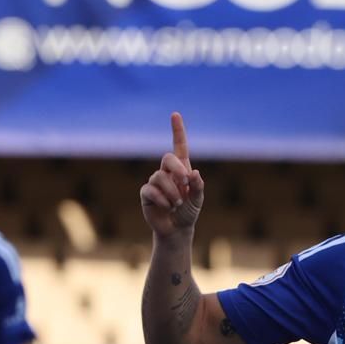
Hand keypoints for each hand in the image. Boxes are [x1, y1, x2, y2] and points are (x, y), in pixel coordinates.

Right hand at [140, 112, 205, 237]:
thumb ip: (198, 187)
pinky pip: (151, 190)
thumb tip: (194, 173)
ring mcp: (155, 182)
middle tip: (185, 182)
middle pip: (167, 158)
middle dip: (177, 169)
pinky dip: (163, 200)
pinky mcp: (146, 193)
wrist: (176, 229)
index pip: (179, 146)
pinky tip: (168, 207)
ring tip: (177, 204)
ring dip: (172, 192)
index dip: (177, 131)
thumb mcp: (198, 200)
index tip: (175, 114)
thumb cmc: (188, 212)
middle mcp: (166, 172)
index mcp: (182, 169)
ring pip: (159, 177)